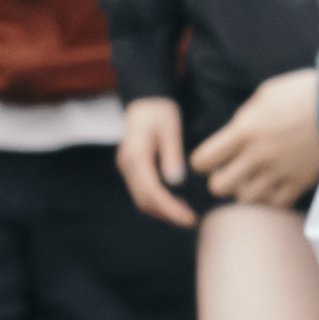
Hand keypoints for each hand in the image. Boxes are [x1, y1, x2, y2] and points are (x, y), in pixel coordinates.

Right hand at [114, 98, 195, 227]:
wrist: (145, 99)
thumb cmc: (160, 111)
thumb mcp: (170, 129)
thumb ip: (172, 155)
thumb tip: (176, 182)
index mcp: (136, 156)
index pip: (151, 191)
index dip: (170, 208)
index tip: (189, 218)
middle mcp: (127, 165)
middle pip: (144, 200)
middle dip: (167, 214)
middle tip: (192, 220)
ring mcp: (126, 167)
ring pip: (141, 199)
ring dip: (162, 210)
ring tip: (185, 215)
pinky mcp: (131, 168)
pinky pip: (142, 191)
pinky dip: (158, 201)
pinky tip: (175, 203)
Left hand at [194, 70, 318, 209]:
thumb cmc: (303, 92)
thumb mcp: (266, 94)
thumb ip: (245, 117)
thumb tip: (234, 133)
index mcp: (244, 130)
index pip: (203, 159)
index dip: (203, 161)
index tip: (212, 158)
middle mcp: (257, 155)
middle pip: (218, 187)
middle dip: (220, 179)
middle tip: (231, 170)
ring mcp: (279, 172)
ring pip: (245, 199)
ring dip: (245, 190)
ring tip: (254, 178)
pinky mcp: (300, 182)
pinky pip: (275, 203)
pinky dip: (271, 198)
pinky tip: (275, 184)